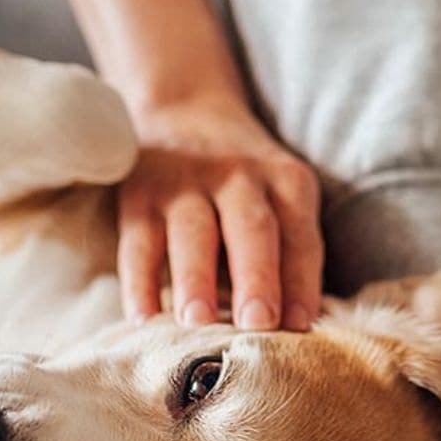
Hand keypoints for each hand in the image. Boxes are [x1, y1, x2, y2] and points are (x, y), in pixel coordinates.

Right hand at [117, 95, 323, 330]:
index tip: (300, 327)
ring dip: (195, 279)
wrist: (185, 111)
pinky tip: (142, 319)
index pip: (300, 238)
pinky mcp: (138, 192)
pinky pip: (138, 242)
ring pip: (192, 233)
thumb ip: (288, 255)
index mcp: (287, 182)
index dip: (302, 283)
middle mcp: (240, 177)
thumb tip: (296, 329)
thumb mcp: (280, 198)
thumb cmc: (246, 185)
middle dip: (256, 277)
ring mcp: (185, 182)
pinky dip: (139, 282)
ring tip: (197, 323)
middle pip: (251, 229)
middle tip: (257, 323)